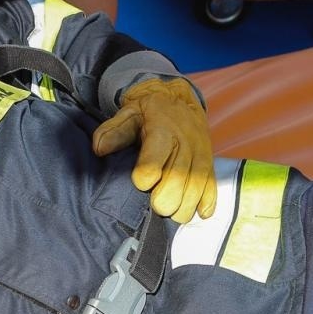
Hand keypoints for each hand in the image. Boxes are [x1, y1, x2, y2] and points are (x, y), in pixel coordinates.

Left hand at [92, 77, 215, 222]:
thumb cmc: (149, 112)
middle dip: (165, 201)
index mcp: (163, 132)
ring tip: (171, 212)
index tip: (139, 182)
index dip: (144, 179)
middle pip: (178, 181)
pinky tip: (197, 213)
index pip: (153, 164)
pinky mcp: (210, 164)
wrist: (179, 100)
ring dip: (184, 208)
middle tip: (155, 206)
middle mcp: (185, 144)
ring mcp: (201, 155)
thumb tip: (99, 149)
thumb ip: (114, 131)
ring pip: (197, 189)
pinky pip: (212, 188)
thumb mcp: (128, 114)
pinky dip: (206, 204)